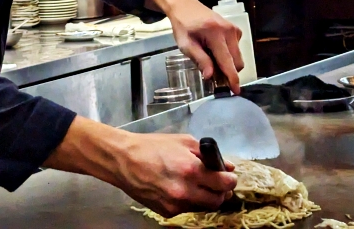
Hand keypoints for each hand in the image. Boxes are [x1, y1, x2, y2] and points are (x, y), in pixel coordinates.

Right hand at [113, 132, 236, 216]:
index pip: (225, 183)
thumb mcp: (183, 142)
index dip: (230, 179)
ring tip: (196, 184)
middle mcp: (185, 191)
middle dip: (221, 192)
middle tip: (217, 183)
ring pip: (202, 207)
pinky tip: (180, 188)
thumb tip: (227, 166)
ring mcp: (175, 204)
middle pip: (217, 201)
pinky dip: (189, 200)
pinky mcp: (166, 211)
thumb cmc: (152, 146)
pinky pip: (186, 209)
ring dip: (205, 197)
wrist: (123, 160)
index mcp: (191, 170)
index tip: (228, 176)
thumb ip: (208, 154)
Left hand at [148, 0, 243, 92]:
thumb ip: (200, 60)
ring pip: (238, 56)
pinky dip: (228, 55)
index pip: (227, 61)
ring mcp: (234, 29)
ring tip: (210, 59)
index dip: (232, 78)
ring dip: (228, 64)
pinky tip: (215, 50)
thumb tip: (210, 76)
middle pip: (237, 61)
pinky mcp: (235, 30)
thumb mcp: (186, 45)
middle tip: (213, 75)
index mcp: (215, 34)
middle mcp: (229, 31)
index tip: (236, 91)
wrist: (186, 7)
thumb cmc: (183, 26)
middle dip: (228, 72)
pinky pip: (236, 49)